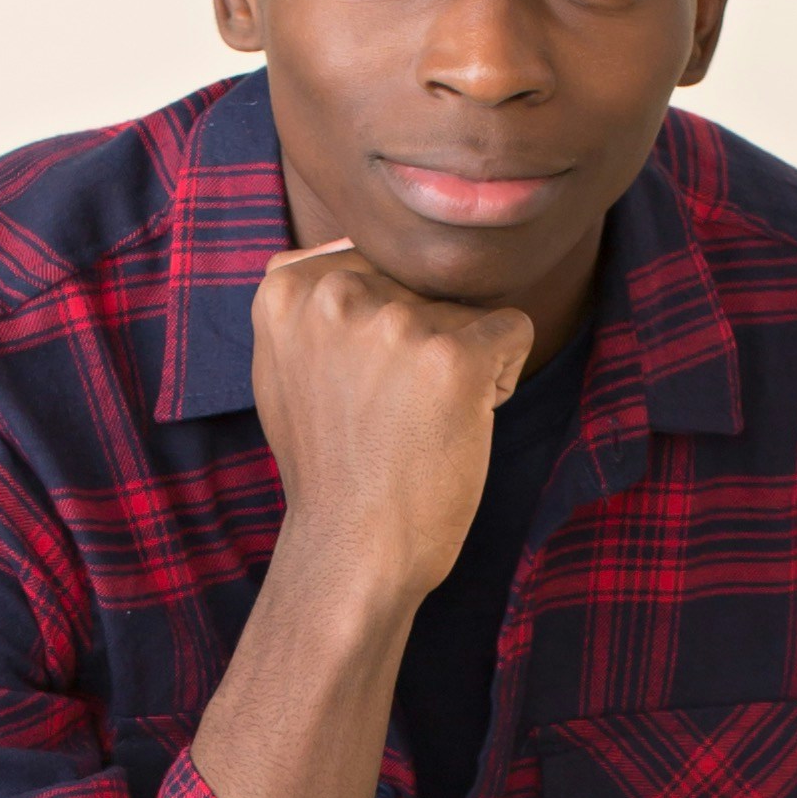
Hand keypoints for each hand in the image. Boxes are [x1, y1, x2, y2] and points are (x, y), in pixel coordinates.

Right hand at [248, 241, 531, 616]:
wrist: (352, 551)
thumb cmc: (329, 468)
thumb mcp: (283, 369)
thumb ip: (307, 302)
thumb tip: (342, 246)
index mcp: (288, 290)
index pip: (373, 264)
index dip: (380, 327)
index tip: (357, 387)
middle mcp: (335, 294)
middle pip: (421, 284)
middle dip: (422, 340)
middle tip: (392, 411)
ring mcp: (395, 323)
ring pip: (465, 310)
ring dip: (459, 363)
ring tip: (420, 422)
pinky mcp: (452, 356)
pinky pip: (513, 329)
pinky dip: (500, 377)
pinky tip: (461, 422)